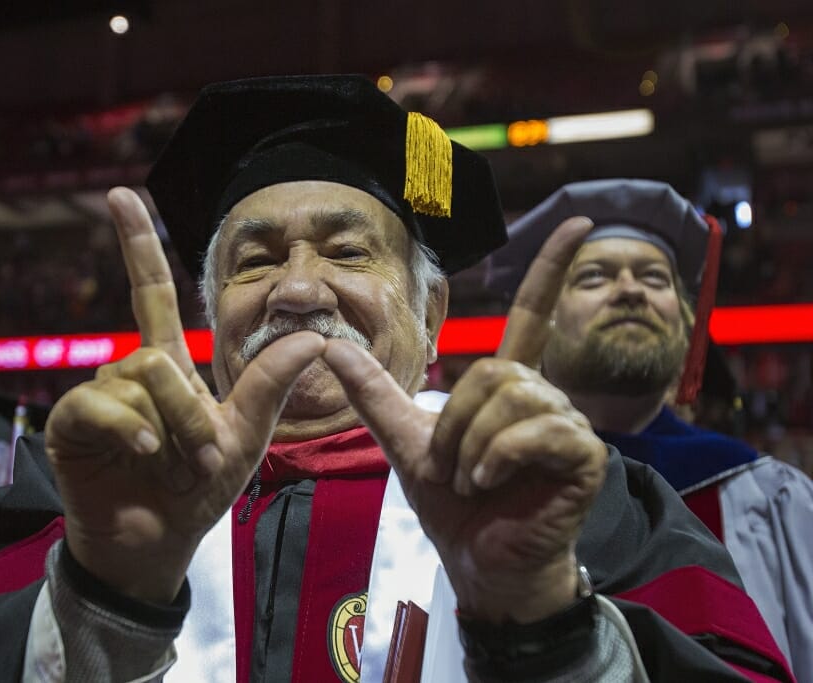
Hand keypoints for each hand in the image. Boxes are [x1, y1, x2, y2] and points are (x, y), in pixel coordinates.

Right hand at [45, 187, 324, 602]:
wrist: (158, 541)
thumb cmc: (199, 488)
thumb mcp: (245, 435)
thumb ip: (271, 385)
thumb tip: (315, 335)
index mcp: (166, 365)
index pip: (150, 293)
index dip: (137, 244)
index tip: (120, 195)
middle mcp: (129, 372)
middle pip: (160, 356)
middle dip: (190, 408)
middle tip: (209, 454)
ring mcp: (99, 397)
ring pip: (138, 379)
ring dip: (171, 426)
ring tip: (177, 462)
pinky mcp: (72, 424)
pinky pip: (99, 405)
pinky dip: (129, 428)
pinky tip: (145, 450)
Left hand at [322, 217, 606, 622]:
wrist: (478, 565)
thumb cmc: (453, 507)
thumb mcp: (406, 443)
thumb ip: (374, 394)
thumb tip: (329, 347)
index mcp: (508, 388)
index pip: (532, 315)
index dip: (551, 270)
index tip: (580, 222)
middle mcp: (544, 396)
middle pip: (492, 371)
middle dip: (453, 422)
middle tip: (449, 466)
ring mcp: (568, 425)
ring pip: (509, 398)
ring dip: (470, 445)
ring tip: (469, 479)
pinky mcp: (584, 456)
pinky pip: (534, 430)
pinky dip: (496, 457)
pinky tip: (490, 483)